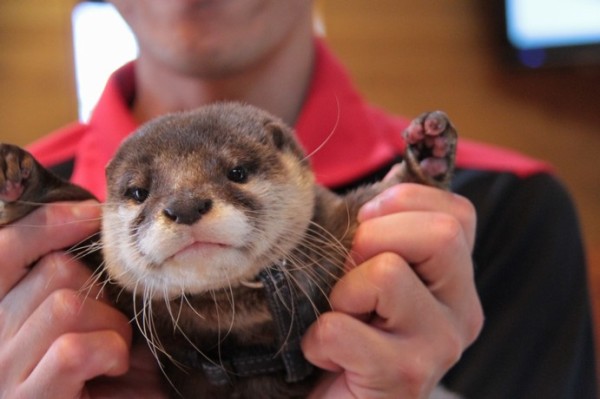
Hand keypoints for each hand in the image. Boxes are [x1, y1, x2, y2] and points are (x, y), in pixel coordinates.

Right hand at [0, 201, 165, 397]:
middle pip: (52, 272)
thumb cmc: (109, 376)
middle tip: (114, 327)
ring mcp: (1, 375)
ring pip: (66, 304)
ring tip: (116, 353)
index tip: (91, 214)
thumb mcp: (91, 320)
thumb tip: (94, 219)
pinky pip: (75, 349)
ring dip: (111, 324)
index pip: (4, 250)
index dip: (47, 223)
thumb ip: (78, 281)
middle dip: (101, 293)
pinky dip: (111, 353)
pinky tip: (113, 371)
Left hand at [303, 184, 482, 398]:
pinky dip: (318, 338)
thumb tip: (380, 185)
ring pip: (388, 273)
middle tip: (348, 273)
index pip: (457, 213)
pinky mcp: (404, 377)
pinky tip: (326, 355)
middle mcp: (462, 311)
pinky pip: (342, 328)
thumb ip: (379, 232)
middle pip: (441, 234)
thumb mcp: (366, 271)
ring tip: (338, 318)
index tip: (367, 222)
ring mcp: (439, 346)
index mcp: (455, 280)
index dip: (403, 202)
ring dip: (342, 292)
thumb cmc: (348, 330)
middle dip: (373, 239)